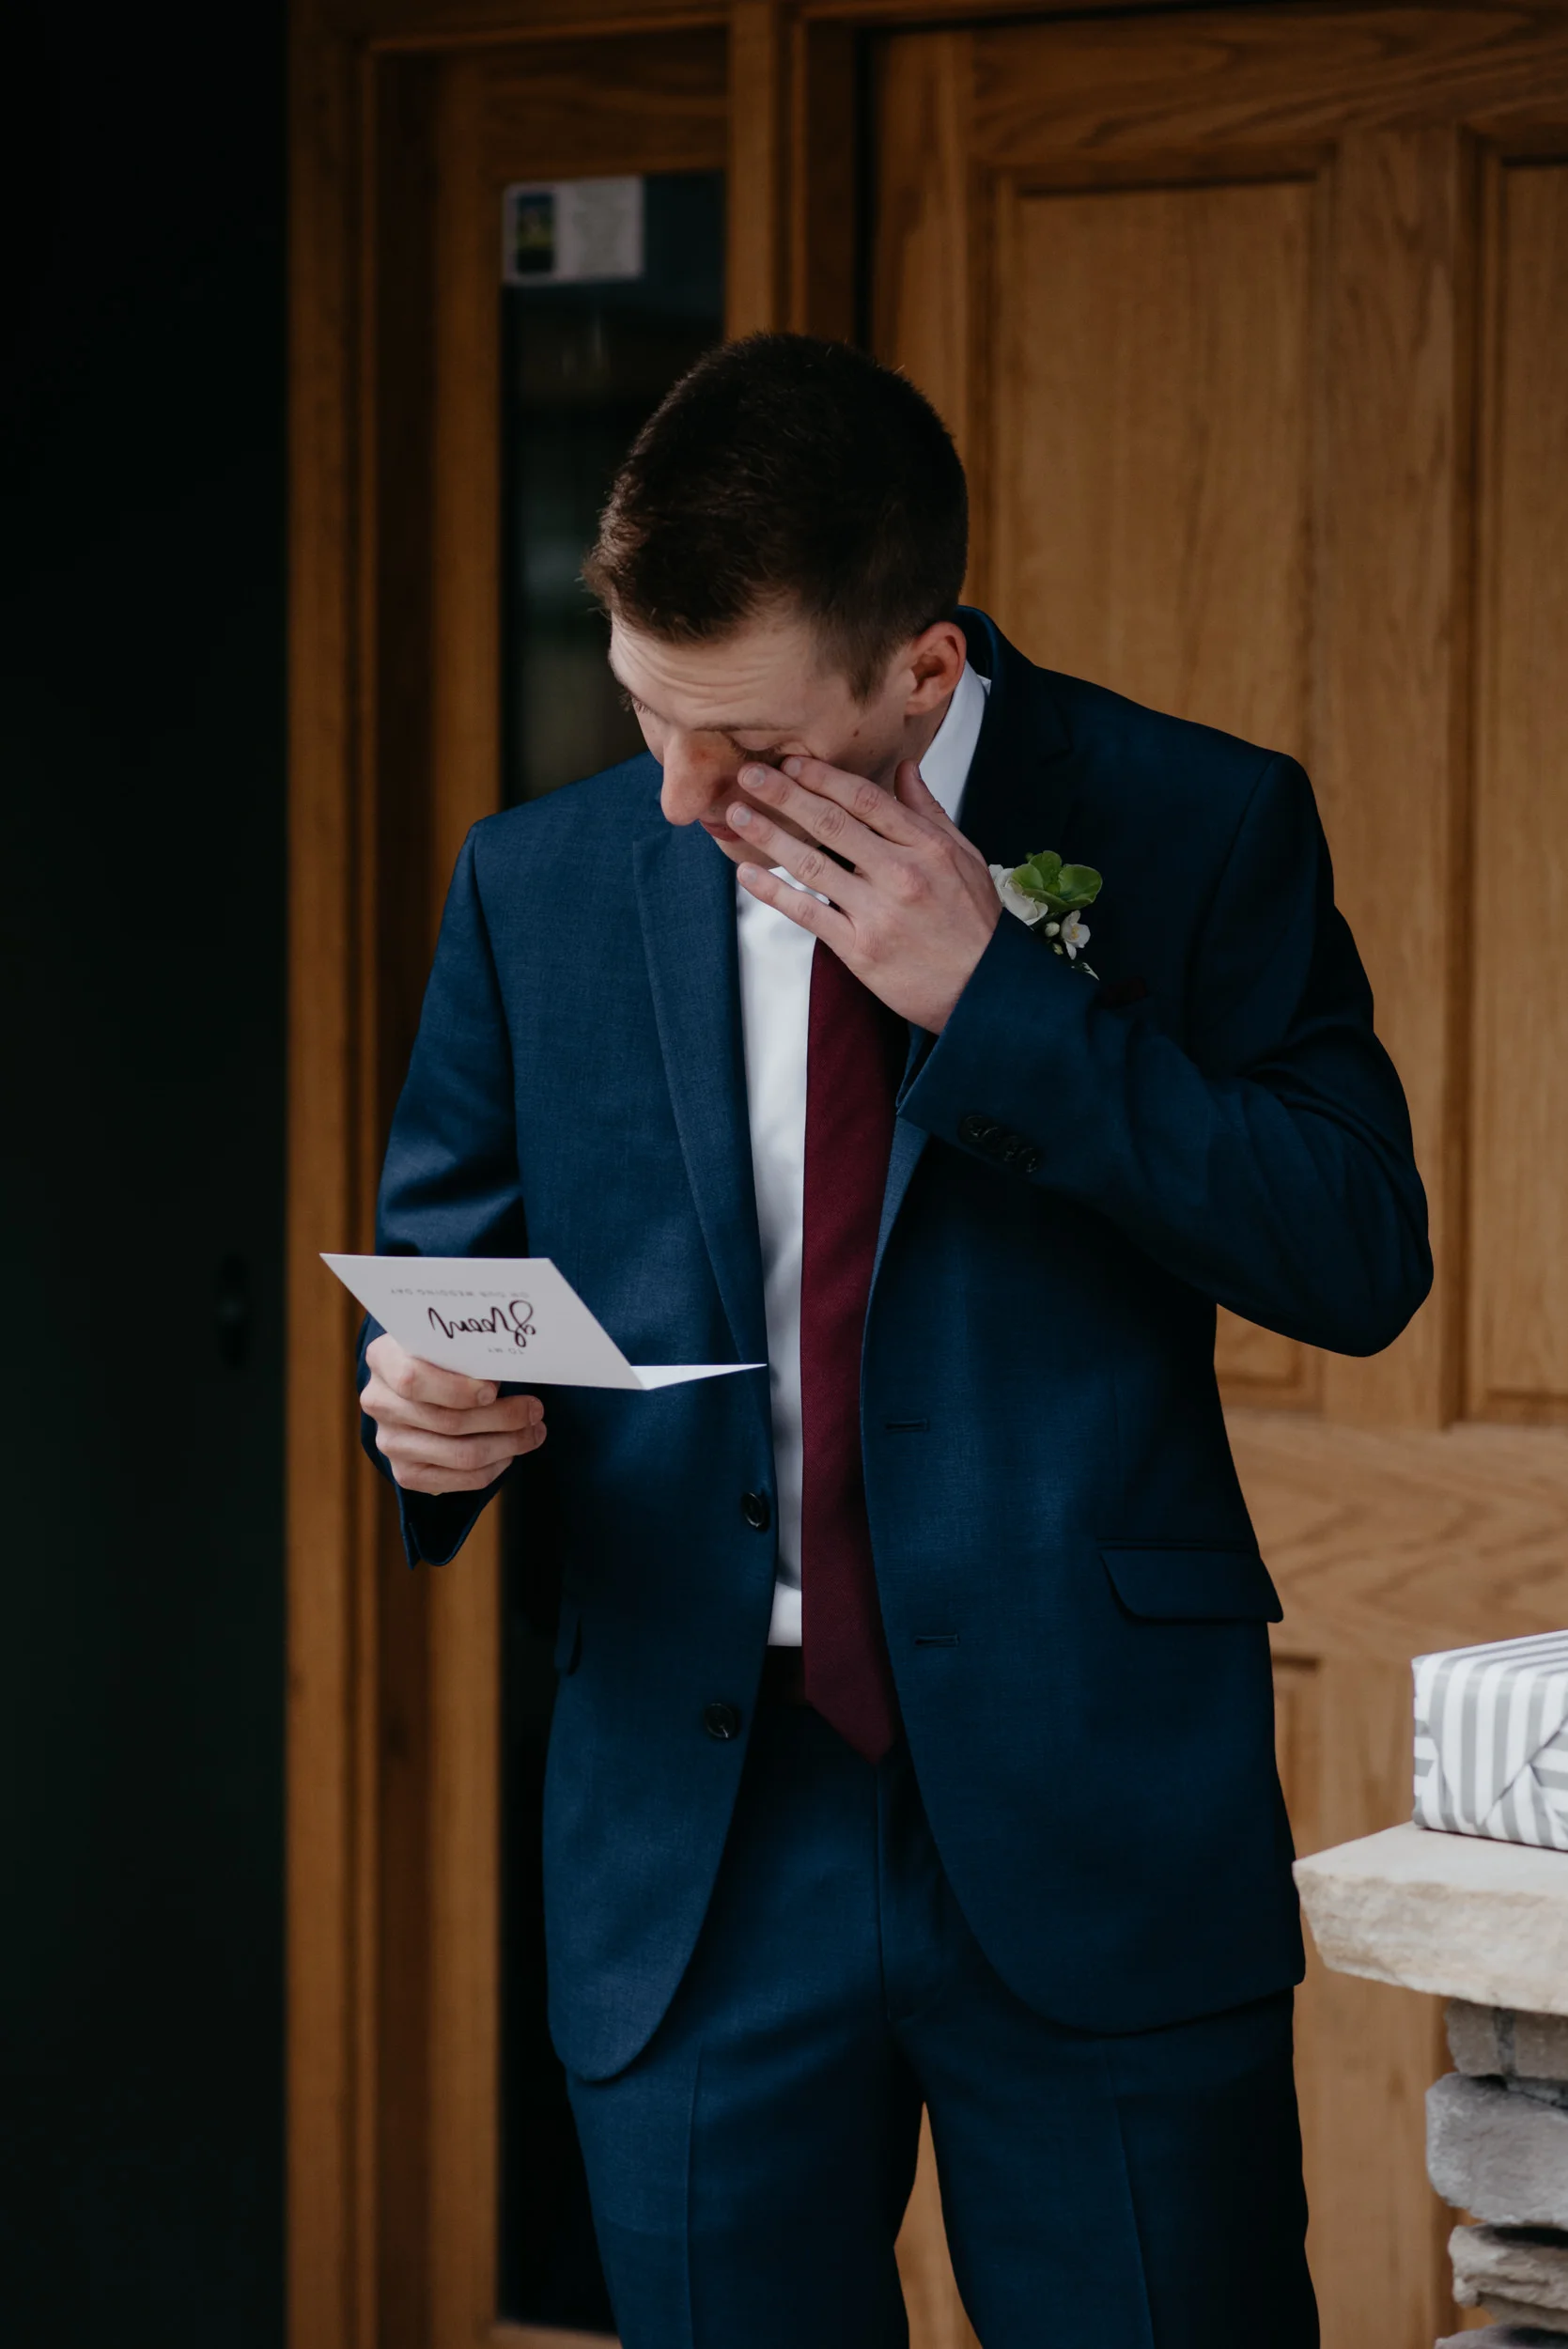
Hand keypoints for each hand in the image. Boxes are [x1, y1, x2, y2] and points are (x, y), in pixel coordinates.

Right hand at [362, 1332, 545, 1495]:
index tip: (494, 1390)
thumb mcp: (447, 1343)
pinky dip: (492, 1468)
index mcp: (383, 1358)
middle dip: (502, 1418)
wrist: (419, 1387)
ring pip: (459, 1454)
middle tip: (535, 1410)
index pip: (413, 1380)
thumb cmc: (442, 1357)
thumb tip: (514, 1369)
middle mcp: (379, 1402)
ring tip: (533, 1431)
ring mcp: (389, 1441)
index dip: (456, 1389)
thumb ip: (468, 1352)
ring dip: (507, 1444)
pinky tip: (510, 1452)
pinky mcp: (405, 1473)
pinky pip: (457, 1480)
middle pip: (447, 1421)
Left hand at [728, 754, 1000, 1031]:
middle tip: (749, 774)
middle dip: (784, 793)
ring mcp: (877, 912)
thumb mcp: (964, 857)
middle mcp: (900, 873)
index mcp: (926, 845)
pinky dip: (774, 892)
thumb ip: (928, 812)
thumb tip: (905, 769)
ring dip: (768, 836)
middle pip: (830, 822)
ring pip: (812, 864)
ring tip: (737, 815)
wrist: (983, 988)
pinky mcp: (860, 948)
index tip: (792, 761)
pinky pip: (808, 913)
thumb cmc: (973, 923)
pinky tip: (748, 875)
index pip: (865, 799)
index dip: (823, 776)